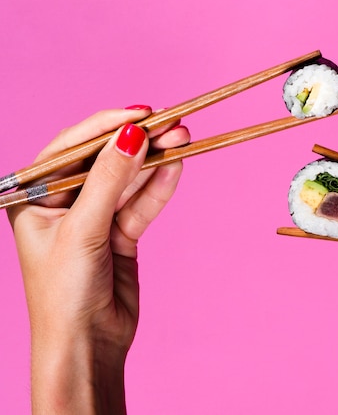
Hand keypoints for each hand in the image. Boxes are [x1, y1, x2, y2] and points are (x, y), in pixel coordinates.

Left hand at [7, 107, 189, 413]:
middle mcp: (63, 203)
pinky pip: (142, 203)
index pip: (72, 148)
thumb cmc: (64, 293)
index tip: (142, 113)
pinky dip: (160, 186)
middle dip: (140, 143)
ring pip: (129, 180)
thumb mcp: (83, 230)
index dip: (107, 126)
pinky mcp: (120, 234)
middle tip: (173, 123)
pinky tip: (177, 165)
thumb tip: (132, 134)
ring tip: (184, 138)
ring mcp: (94, 218)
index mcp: (34, 197)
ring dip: (156, 161)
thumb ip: (109, 180)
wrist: (86, 344)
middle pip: (106, 161)